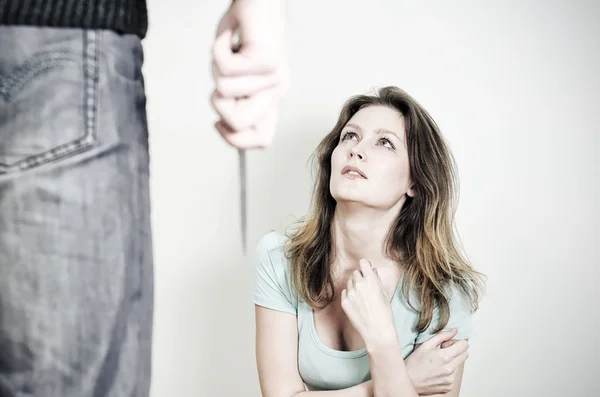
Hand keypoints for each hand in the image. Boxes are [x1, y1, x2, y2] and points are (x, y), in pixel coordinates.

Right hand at [211, 0, 289, 148]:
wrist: (259, 1)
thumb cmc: (244, 34)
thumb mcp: (236, 76)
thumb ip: (233, 101)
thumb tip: (225, 124)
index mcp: (272, 98)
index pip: (262, 139)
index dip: (235, 140)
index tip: (219, 122)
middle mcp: (278, 90)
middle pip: (239, 124)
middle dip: (219, 105)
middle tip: (223, 80)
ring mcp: (275, 76)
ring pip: (225, 93)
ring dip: (216, 69)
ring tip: (229, 51)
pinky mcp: (266, 59)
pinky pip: (225, 68)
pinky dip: (218, 49)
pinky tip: (231, 38)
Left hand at [340, 259, 395, 346]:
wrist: (377, 331)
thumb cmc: (384, 313)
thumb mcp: (384, 293)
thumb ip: (377, 279)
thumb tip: (372, 269)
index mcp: (371, 280)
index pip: (363, 263)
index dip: (365, 266)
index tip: (366, 270)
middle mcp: (359, 284)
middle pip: (355, 273)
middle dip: (360, 278)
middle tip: (366, 288)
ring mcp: (350, 293)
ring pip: (349, 283)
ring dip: (354, 286)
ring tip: (362, 298)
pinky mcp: (344, 302)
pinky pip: (344, 292)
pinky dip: (349, 295)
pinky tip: (357, 304)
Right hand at [405, 329, 469, 394]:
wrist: (408, 380)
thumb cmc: (414, 362)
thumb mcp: (426, 345)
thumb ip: (442, 336)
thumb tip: (454, 331)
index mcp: (445, 357)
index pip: (464, 346)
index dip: (456, 342)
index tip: (448, 344)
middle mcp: (450, 369)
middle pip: (465, 355)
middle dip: (457, 351)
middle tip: (444, 351)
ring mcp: (450, 379)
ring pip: (459, 365)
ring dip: (452, 361)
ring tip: (438, 362)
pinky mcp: (449, 387)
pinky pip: (454, 375)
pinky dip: (448, 371)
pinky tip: (437, 370)